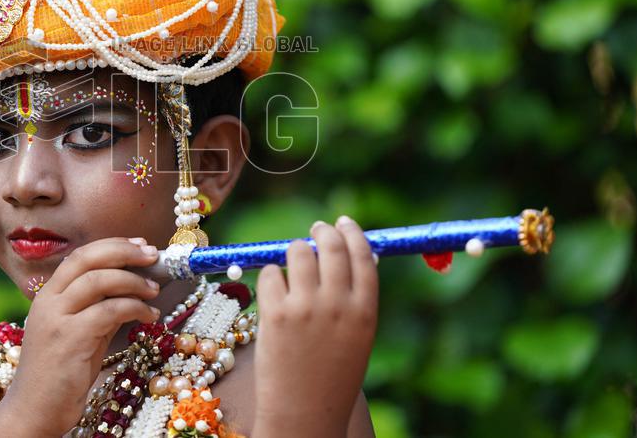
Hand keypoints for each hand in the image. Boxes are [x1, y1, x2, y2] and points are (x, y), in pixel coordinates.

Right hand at [0, 237, 160, 436]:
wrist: (34, 412)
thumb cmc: (60, 375)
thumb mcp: (79, 333)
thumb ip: (98, 308)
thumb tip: (132, 288)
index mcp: (48, 295)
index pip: (80, 255)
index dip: (112, 245)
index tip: (139, 245)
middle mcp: (48, 301)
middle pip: (88, 258)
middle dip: (124, 251)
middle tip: (152, 255)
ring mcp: (57, 319)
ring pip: (100, 280)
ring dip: (134, 281)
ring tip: (154, 291)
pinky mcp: (70, 339)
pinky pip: (109, 310)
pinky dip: (135, 307)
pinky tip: (150, 316)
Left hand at [253, 216, 377, 437]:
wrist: (304, 413)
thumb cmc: (332, 378)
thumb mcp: (357, 339)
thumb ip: (354, 300)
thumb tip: (347, 258)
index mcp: (366, 311)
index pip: (363, 255)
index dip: (353, 233)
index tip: (344, 223)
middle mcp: (338, 304)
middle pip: (332, 246)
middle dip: (323, 232)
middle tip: (316, 229)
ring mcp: (306, 307)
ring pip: (298, 252)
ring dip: (295, 252)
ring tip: (293, 266)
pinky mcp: (275, 313)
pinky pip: (271, 274)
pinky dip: (272, 277)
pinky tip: (274, 294)